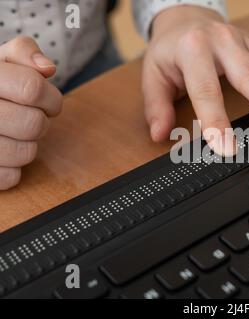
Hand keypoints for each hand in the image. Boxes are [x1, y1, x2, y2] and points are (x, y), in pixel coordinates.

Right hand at [0, 37, 61, 189]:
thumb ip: (24, 53)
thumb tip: (47, 68)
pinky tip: (2, 151)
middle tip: (30, 117)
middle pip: (33, 124)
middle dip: (42, 122)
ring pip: (25, 153)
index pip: (32, 88)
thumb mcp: (1, 60)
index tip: (49, 103)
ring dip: (29, 145)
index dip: (52, 98)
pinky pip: (9, 178)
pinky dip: (13, 168)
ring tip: (14, 134)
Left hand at [142, 6, 248, 154]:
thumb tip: (160, 134)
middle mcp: (223, 42)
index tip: (227, 148)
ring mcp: (245, 41)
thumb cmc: (170, 50)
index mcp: (193, 50)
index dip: (216, 121)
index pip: (206, 91)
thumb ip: (157, 106)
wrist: (185, 17)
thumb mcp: (153, 75)